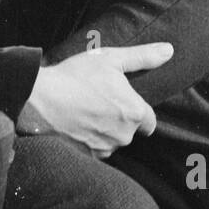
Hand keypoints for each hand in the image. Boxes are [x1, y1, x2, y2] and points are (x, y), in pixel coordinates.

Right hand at [17, 43, 173, 157]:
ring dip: (104, 131)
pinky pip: (95, 150)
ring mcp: (104, 148)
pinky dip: (88, 140)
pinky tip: (75, 124)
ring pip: (112, 141)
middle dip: (118, 120)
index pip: (149, 122)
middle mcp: (124, 135)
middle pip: (129, 131)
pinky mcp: (87, 158)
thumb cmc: (75, 77)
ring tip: (84, 111)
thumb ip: (142, 57)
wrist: (39, 100)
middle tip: (97, 101)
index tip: (121, 102)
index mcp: (134, 112)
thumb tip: (169, 50)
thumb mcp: (110, 59)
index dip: (137, 111)